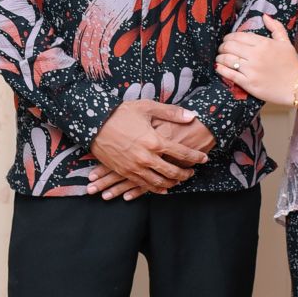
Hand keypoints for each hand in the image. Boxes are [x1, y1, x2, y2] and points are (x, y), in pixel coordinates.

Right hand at [89, 101, 210, 193]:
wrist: (93, 124)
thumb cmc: (121, 113)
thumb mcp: (147, 107)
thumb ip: (171, 112)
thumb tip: (191, 116)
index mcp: (154, 140)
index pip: (182, 152)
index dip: (196, 157)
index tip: (204, 158)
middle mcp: (146, 157)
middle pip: (172, 171)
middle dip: (185, 173)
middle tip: (192, 172)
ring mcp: (135, 167)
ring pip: (159, 182)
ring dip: (172, 183)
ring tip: (179, 181)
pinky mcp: (124, 172)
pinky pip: (143, 185)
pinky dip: (155, 188)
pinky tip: (163, 189)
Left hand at [216, 14, 297, 105]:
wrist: (297, 86)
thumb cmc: (291, 64)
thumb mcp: (286, 43)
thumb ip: (276, 27)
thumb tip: (265, 16)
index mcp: (264, 43)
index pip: (239, 36)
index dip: (229, 37)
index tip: (227, 40)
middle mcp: (256, 55)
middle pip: (230, 46)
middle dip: (222, 46)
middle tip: (222, 49)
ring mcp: (251, 70)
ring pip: (227, 59)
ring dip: (220, 57)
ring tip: (219, 58)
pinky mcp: (248, 83)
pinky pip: (229, 74)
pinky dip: (221, 69)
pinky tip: (218, 67)